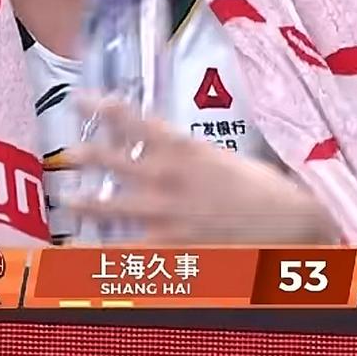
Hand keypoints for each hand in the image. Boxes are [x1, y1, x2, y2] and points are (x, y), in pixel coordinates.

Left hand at [65, 98, 340, 244]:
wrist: (289, 222)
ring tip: (68, 200)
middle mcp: (169, 177)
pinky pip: (129, 252)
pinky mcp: (172, 247)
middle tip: (67, 151)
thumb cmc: (264, 188)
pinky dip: (106, 254)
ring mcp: (167, 214)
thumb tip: (168, 152)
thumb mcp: (225, 159)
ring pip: (112, 208)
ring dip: (86, 203)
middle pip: (114, 161)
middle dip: (87, 154)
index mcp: (185, 148)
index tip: (81, 99)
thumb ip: (191, 156)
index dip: (104, 109)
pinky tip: (86, 256)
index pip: (136, 122)